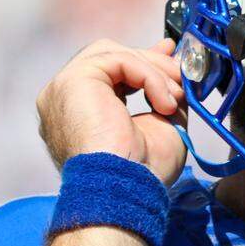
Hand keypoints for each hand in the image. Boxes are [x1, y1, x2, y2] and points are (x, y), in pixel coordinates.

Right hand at [36, 38, 187, 185]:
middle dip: (150, 60)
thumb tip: (176, 78)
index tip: (171, 56)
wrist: (123, 190)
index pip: (109, 72)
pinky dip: (149, 76)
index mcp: (80, 112)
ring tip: (177, 95)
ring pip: (115, 55)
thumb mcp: (162, 126)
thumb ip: (163, 98)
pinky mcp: (72, 81)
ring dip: (154, 70)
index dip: (142, 61)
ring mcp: (64, 89)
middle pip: (109, 57)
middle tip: (180, 73)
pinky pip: (119, 61)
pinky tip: (164, 102)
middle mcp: (66, 99)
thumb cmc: (142, 172)